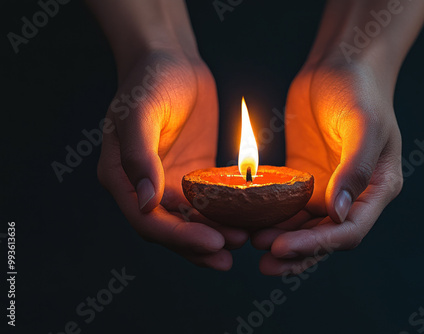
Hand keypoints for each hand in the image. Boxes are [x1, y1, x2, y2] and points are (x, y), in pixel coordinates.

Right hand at [98, 50, 247, 269]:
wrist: (172, 61)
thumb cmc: (150, 81)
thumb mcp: (140, 112)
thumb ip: (138, 155)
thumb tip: (146, 203)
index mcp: (122, 179)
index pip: (148, 222)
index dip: (179, 237)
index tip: (213, 243)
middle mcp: (144, 187)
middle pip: (171, 228)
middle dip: (199, 245)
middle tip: (231, 255)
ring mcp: (170, 183)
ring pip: (192, 220)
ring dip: (215, 234)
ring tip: (244, 242)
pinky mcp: (193, 176)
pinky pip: (210, 201)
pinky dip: (226, 214)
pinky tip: (248, 219)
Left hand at [252, 61, 402, 274]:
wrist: (341, 66)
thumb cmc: (361, 91)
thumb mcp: (364, 125)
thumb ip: (355, 169)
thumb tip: (338, 214)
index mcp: (376, 190)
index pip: (348, 231)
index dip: (316, 245)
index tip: (281, 248)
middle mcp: (352, 196)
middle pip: (323, 236)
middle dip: (295, 252)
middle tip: (263, 261)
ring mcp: (327, 188)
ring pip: (303, 225)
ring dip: (280, 237)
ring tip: (250, 243)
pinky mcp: (304, 178)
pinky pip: (286, 203)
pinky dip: (270, 215)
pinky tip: (247, 219)